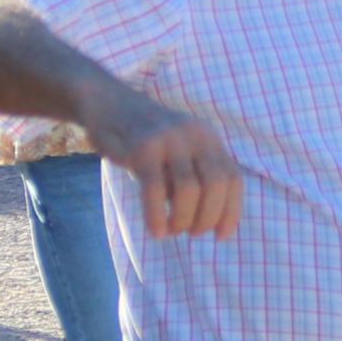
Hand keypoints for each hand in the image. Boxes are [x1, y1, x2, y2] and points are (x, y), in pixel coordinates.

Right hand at [97, 96, 242, 237]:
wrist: (108, 104)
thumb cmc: (146, 141)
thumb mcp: (181, 152)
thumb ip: (198, 177)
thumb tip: (210, 222)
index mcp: (209, 138)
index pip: (232, 178)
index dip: (231, 211)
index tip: (222, 236)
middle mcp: (194, 135)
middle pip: (216, 184)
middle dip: (208, 217)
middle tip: (193, 233)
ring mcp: (168, 139)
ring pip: (189, 190)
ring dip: (183, 220)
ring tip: (173, 230)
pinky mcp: (142, 147)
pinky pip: (155, 189)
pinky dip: (157, 217)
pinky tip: (156, 232)